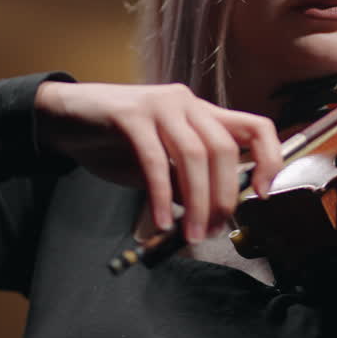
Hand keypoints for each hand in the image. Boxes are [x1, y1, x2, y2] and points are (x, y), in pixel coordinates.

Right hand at [34, 81, 281, 242]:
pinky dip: (162, 196)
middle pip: (224, 149)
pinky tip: (162, 220)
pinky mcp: (130, 115)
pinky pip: (155, 160)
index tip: (262, 194)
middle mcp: (187, 103)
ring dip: (197, 201)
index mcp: (203, 113)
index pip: (256, 127)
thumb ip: (188, 181)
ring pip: (195, 155)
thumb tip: (213, 215)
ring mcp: (160, 105)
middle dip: (223, 196)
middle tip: (213, 230)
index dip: (269, 159)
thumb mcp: (163, 163)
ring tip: (191, 234)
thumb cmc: (118, 143)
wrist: (67, 120)